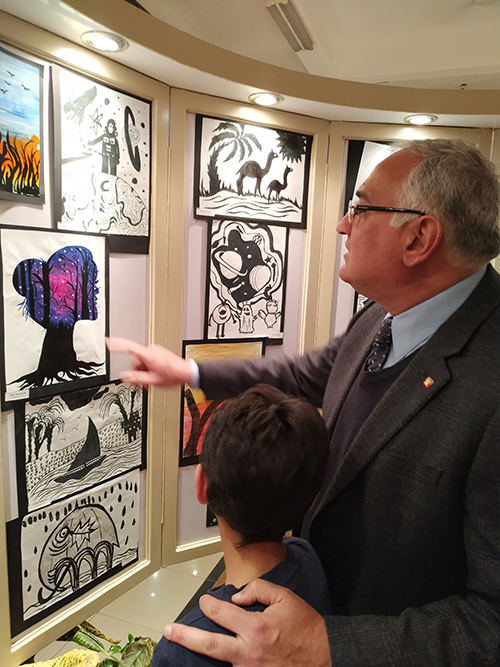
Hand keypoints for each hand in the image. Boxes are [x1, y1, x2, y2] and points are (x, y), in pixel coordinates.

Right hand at [106, 337, 192, 387]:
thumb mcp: (152, 381)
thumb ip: (136, 378)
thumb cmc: (173, 375)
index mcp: (148, 355)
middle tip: (144, 382)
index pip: (128, 347)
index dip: (116, 344)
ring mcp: (156, 351)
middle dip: (138, 371)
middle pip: (135, 360)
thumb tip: (124, 377)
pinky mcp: (159, 353)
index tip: (108, 342)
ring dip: (144, 371)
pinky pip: (148, 360)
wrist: (186, 372)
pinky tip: (155, 375)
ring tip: (152, 380)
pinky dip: (148, 368)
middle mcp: (151, 350)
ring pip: (141, 362)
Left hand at [163, 579, 331, 666]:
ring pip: (219, 661)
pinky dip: (223, 665)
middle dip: (185, 636)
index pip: (221, 613)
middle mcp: (249, 653)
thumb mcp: (285, 598)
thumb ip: (258, 590)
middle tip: (168, 631)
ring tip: (188, 643)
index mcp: (256, 629)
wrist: (326, 658)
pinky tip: (212, 661)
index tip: (204, 601)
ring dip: (203, 652)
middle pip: (209, 645)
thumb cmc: (306, 628)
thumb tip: (236, 596)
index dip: (208, 605)